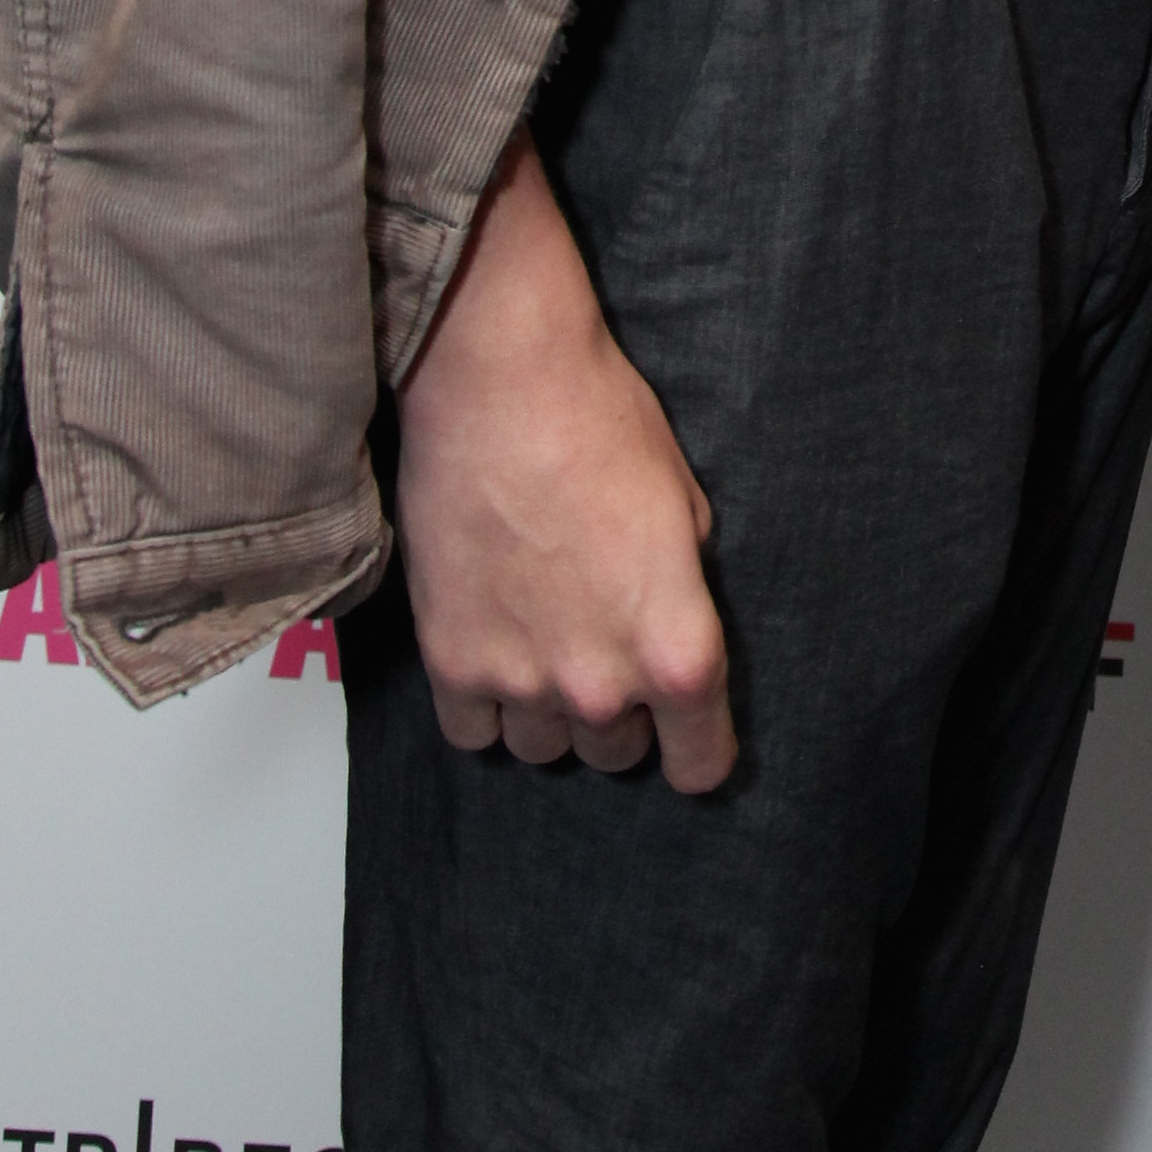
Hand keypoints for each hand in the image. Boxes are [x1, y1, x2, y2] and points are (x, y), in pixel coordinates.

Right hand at [392, 135, 736, 790]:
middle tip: (604, 639)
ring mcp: (520, 681)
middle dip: (620, 708)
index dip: (700, 750)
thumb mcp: (685, 503)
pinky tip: (494, 641)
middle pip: (617, 750)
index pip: (700, 765)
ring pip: (544, 747)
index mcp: (677, 648)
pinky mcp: (451, 665)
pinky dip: (485, 700)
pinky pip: (476, 731)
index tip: (690, 736)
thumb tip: (668, 614)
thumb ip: (682, 586)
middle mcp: (600, 685)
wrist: (500, 386)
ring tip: (544, 633)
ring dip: (549, 707)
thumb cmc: (604, 424)